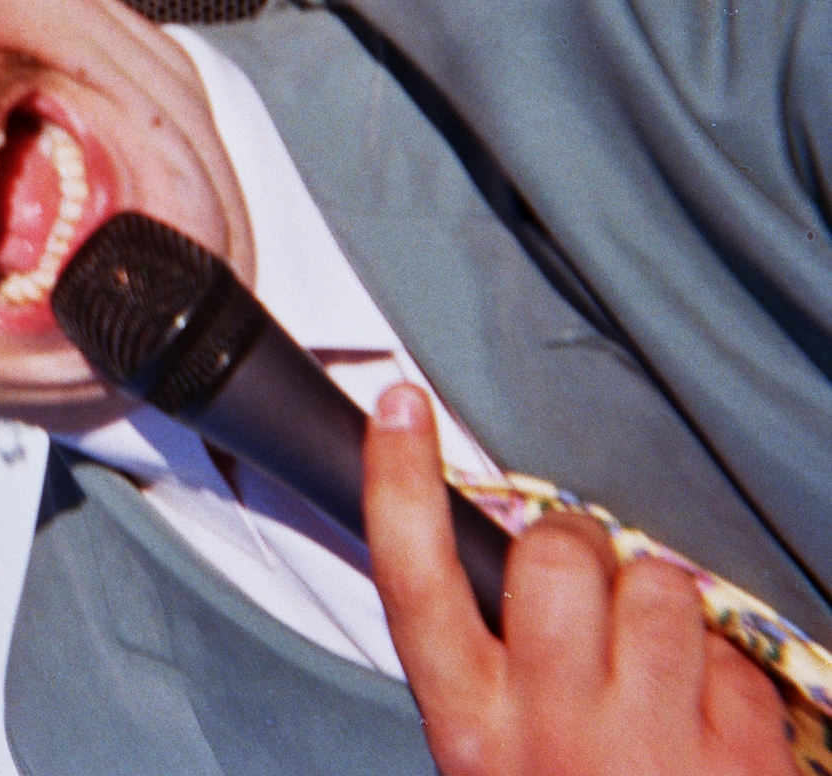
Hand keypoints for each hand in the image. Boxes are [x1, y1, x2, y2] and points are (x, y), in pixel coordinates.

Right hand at [363, 383, 791, 775]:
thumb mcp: (500, 763)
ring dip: (663, 606)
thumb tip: (506, 564)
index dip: (400, 482)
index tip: (400, 405)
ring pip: (658, 584)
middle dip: (576, 544)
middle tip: (584, 583)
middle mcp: (552, 736)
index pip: (415, 582)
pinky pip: (736, 652)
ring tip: (655, 672)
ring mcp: (652, 746)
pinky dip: (729, 674)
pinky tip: (709, 723)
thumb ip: (492, 674)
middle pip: (551, 553)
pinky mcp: (744, 758)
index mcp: (473, 735)